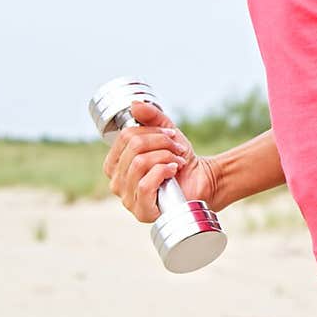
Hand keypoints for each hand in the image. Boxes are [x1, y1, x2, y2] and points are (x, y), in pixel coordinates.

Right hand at [102, 99, 219, 222]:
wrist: (201, 181)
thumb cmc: (179, 159)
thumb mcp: (167, 133)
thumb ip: (151, 117)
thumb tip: (134, 105)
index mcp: (116, 163)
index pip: (125, 137)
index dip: (151, 132)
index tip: (171, 136)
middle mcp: (116, 182)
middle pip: (134, 148)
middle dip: (162, 143)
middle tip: (177, 149)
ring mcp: (127, 199)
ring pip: (140, 164)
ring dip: (165, 157)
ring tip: (176, 161)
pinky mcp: (141, 211)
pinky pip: (145, 184)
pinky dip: (163, 171)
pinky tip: (173, 171)